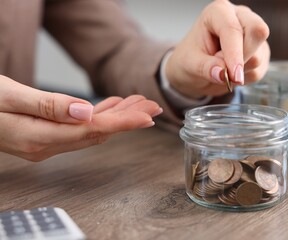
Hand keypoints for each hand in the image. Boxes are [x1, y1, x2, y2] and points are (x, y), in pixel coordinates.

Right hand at [0, 75, 161, 160]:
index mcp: (39, 137)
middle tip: (151, 106)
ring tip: (138, 103)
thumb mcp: (7, 96)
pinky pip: (79, 128)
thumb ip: (48, 106)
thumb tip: (85, 111)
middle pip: (97, 132)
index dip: (122, 123)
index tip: (146, 116)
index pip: (93, 130)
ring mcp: (46, 142)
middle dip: (127, 118)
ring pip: (91, 130)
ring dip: (116, 116)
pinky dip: (98, 116)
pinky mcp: (45, 135)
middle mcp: (46, 144)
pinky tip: (110, 106)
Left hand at [165, 0, 269, 98]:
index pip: (233, 28)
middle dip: (243, 58)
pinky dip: (245, 77)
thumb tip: (222, 74)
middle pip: (257, 32)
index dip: (235, 53)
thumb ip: (205, 68)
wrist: (194, 69)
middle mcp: (239, 17)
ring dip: (241, 70)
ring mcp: (252, 33)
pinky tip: (231, 72)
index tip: (234, 75)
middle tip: (225, 73)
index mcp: (218, 12)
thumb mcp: (190, 64)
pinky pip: (260, 69)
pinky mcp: (260, 50)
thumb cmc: (190, 59)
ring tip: (222, 68)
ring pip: (259, 55)